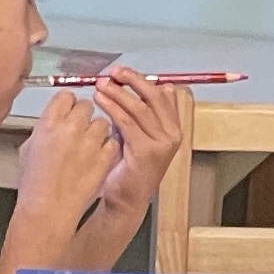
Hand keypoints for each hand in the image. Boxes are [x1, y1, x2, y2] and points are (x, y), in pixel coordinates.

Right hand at [14, 90, 123, 240]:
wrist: (48, 209)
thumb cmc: (34, 185)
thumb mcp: (28, 149)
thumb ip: (44, 129)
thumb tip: (53, 122)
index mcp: (48, 123)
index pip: (65, 96)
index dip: (68, 104)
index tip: (69, 110)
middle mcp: (70, 127)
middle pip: (86, 106)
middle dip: (84, 117)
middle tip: (79, 131)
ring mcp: (90, 141)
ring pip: (102, 123)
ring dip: (97, 132)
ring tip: (88, 148)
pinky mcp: (105, 156)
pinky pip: (112, 141)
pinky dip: (107, 148)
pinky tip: (96, 159)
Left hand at [80, 71, 184, 237]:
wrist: (126, 201)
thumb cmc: (129, 170)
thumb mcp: (139, 137)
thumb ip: (143, 116)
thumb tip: (149, 88)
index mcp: (173, 128)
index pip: (162, 95)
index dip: (141, 80)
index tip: (122, 72)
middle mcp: (172, 134)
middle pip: (153, 97)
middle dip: (131, 81)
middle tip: (112, 73)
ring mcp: (162, 144)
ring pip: (139, 108)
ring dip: (118, 93)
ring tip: (101, 85)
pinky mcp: (146, 151)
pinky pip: (127, 122)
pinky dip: (112, 108)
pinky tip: (100, 101)